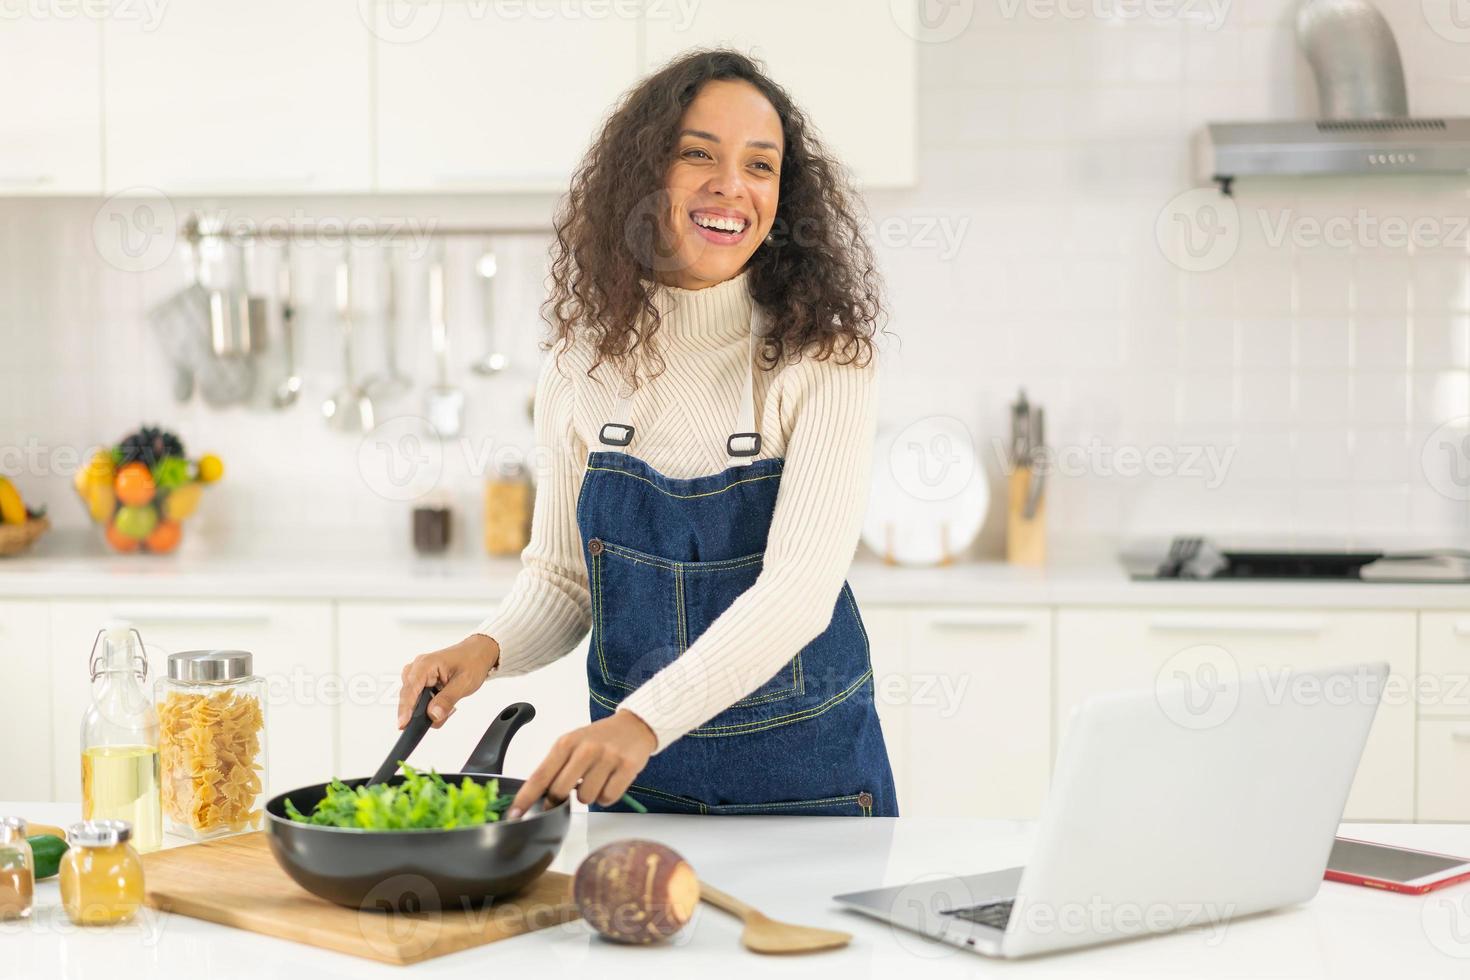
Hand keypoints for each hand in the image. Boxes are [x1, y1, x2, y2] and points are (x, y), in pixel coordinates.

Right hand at [397, 634, 499, 728]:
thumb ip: (447, 700)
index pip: (410, 689)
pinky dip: (431, 705)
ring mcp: (419, 674)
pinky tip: (445, 702)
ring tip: (449, 705)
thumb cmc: (473, 661)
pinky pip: (420, 699)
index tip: (403, 724)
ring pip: (414, 700)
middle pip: (409, 696)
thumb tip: (433, 714)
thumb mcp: (464, 682)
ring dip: (429, 708)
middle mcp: (418, 668)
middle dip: (423, 710)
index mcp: (426, 664)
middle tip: (443, 715)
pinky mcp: (422, 681)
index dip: (405, 708)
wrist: (479, 653)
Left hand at [508, 711, 656, 817]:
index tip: (514, 813)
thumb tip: (539, 797)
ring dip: (588, 796)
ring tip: (597, 778)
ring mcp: (607, 758)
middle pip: (560, 792)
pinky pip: (608, 798)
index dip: (525, 797)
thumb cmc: (598, 739)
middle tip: (572, 788)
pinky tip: (610, 780)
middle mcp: (586, 749)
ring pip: (585, 799)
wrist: (634, 726)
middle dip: (561, 798)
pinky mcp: (627, 768)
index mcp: (566, 743)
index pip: (540, 775)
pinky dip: (607, 796)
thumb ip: (555, 767)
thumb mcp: (572, 744)